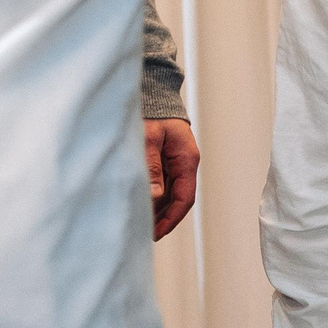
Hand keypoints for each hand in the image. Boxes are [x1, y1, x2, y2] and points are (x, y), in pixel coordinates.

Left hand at [146, 117, 199, 240]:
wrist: (150, 92)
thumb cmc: (150, 112)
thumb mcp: (147, 140)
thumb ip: (151, 168)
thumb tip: (155, 197)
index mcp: (187, 159)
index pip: (184, 197)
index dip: (171, 218)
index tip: (157, 232)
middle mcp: (184, 163)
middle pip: (178, 199)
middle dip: (163, 218)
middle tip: (145, 234)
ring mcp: (175, 162)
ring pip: (169, 193)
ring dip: (157, 209)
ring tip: (140, 222)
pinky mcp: (165, 160)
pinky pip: (162, 184)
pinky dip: (153, 197)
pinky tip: (140, 204)